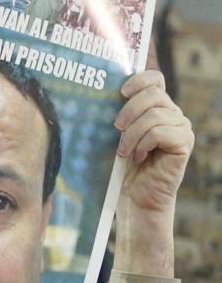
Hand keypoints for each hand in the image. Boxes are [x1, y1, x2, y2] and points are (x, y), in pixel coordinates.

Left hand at [113, 70, 193, 276]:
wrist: (135, 202)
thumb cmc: (123, 172)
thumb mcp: (116, 140)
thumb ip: (119, 117)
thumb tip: (99, 96)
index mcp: (157, 109)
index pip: (155, 80)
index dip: (139, 80)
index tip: (120, 92)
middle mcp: (173, 116)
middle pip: (154, 94)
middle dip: (129, 110)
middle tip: (115, 129)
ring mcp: (181, 129)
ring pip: (155, 115)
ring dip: (133, 134)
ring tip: (124, 152)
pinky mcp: (184, 144)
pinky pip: (161, 132)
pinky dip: (143, 143)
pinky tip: (137, 157)